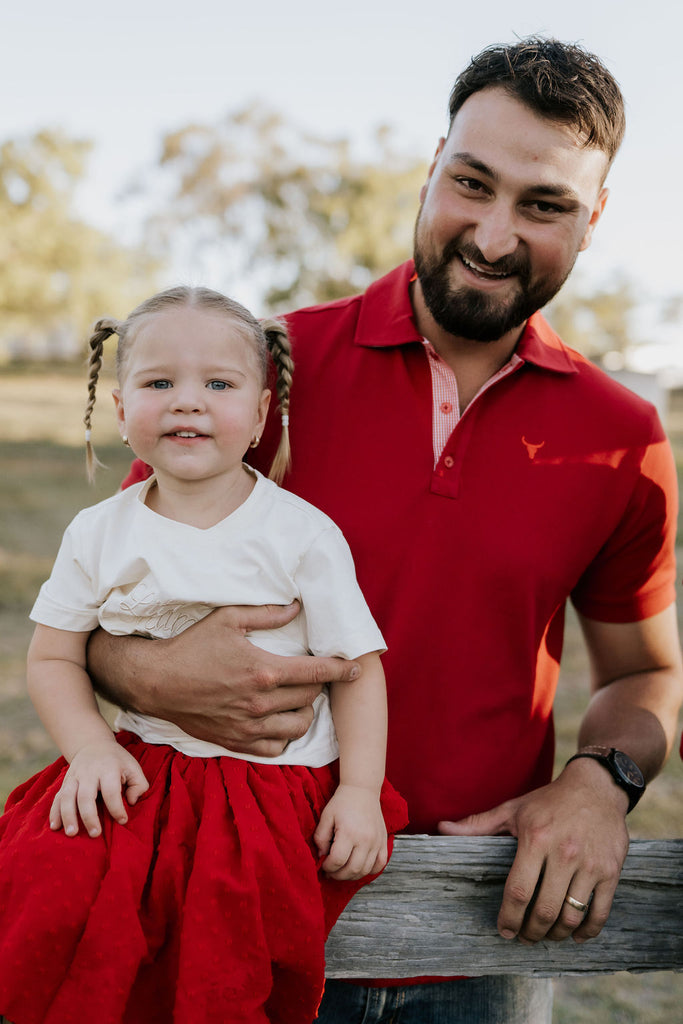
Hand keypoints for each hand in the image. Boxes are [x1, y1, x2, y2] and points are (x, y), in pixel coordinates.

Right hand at [50, 740, 148, 837]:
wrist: (93, 744)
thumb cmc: (117, 761)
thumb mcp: (133, 767)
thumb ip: (139, 785)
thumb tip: (131, 802)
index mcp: (108, 768)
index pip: (111, 791)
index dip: (117, 808)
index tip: (123, 820)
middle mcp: (89, 772)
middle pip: (86, 796)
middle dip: (89, 816)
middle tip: (95, 834)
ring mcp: (74, 777)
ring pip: (68, 797)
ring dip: (68, 816)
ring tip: (72, 834)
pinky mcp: (64, 782)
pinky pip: (57, 798)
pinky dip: (54, 812)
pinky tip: (55, 827)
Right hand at [88, 603, 360, 756]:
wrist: (157, 681)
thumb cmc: (192, 647)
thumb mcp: (228, 619)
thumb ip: (267, 614)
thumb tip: (297, 607)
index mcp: (264, 669)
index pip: (316, 671)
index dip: (341, 669)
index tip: (356, 667)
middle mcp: (261, 701)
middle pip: (311, 698)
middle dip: (320, 686)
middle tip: (315, 675)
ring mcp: (249, 725)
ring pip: (298, 726)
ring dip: (306, 712)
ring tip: (299, 699)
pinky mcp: (236, 740)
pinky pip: (275, 747)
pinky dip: (284, 736)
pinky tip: (279, 721)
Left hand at [313, 784, 387, 879]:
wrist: (362, 789)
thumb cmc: (342, 802)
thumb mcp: (326, 816)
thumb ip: (320, 838)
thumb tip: (322, 856)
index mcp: (349, 832)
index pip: (338, 860)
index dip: (328, 867)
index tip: (323, 865)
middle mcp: (366, 839)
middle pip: (352, 869)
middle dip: (338, 875)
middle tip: (330, 872)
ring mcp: (377, 842)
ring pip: (365, 870)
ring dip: (352, 876)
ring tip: (342, 871)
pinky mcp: (384, 841)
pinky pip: (380, 864)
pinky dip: (370, 870)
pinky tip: (359, 866)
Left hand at [438, 758, 629, 943]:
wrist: (597, 788)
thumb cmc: (549, 801)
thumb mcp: (513, 809)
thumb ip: (478, 824)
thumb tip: (441, 829)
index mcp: (536, 838)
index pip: (518, 890)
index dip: (508, 918)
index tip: (504, 930)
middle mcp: (563, 853)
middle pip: (545, 910)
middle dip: (531, 932)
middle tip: (524, 937)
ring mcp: (590, 864)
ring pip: (572, 915)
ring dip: (557, 935)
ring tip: (546, 936)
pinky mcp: (611, 870)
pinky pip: (600, 912)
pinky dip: (587, 931)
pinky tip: (575, 935)